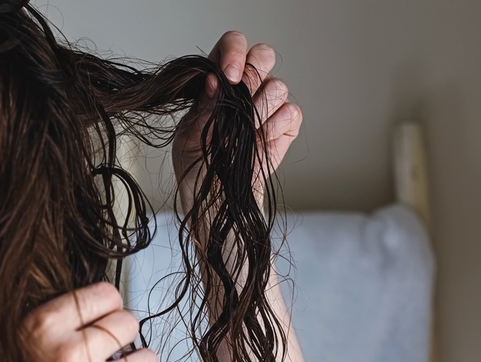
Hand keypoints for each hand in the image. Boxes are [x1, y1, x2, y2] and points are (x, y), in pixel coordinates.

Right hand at [0, 283, 158, 361]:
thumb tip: (89, 303)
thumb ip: (51, 317)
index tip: (104, 316)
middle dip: (123, 333)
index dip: (108, 305)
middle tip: (112, 346)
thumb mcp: (12, 339)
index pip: (104, 294)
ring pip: (146, 360)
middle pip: (128, 323)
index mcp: (43, 327)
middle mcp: (69, 355)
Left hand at [172, 31, 302, 210]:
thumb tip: (214, 80)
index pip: (232, 45)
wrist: (217, 197)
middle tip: (241, 101)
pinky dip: (275, 127)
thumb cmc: (198, 164)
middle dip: (253, 75)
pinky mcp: (285, 126)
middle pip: (263, 55)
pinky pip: (290, 112)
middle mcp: (246, 87)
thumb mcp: (190, 135)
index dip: (235, 52)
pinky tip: (259, 140)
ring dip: (259, 110)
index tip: (230, 76)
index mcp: (218, 79)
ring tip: (244, 133)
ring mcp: (267, 105)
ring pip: (277, 86)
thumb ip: (204, 106)